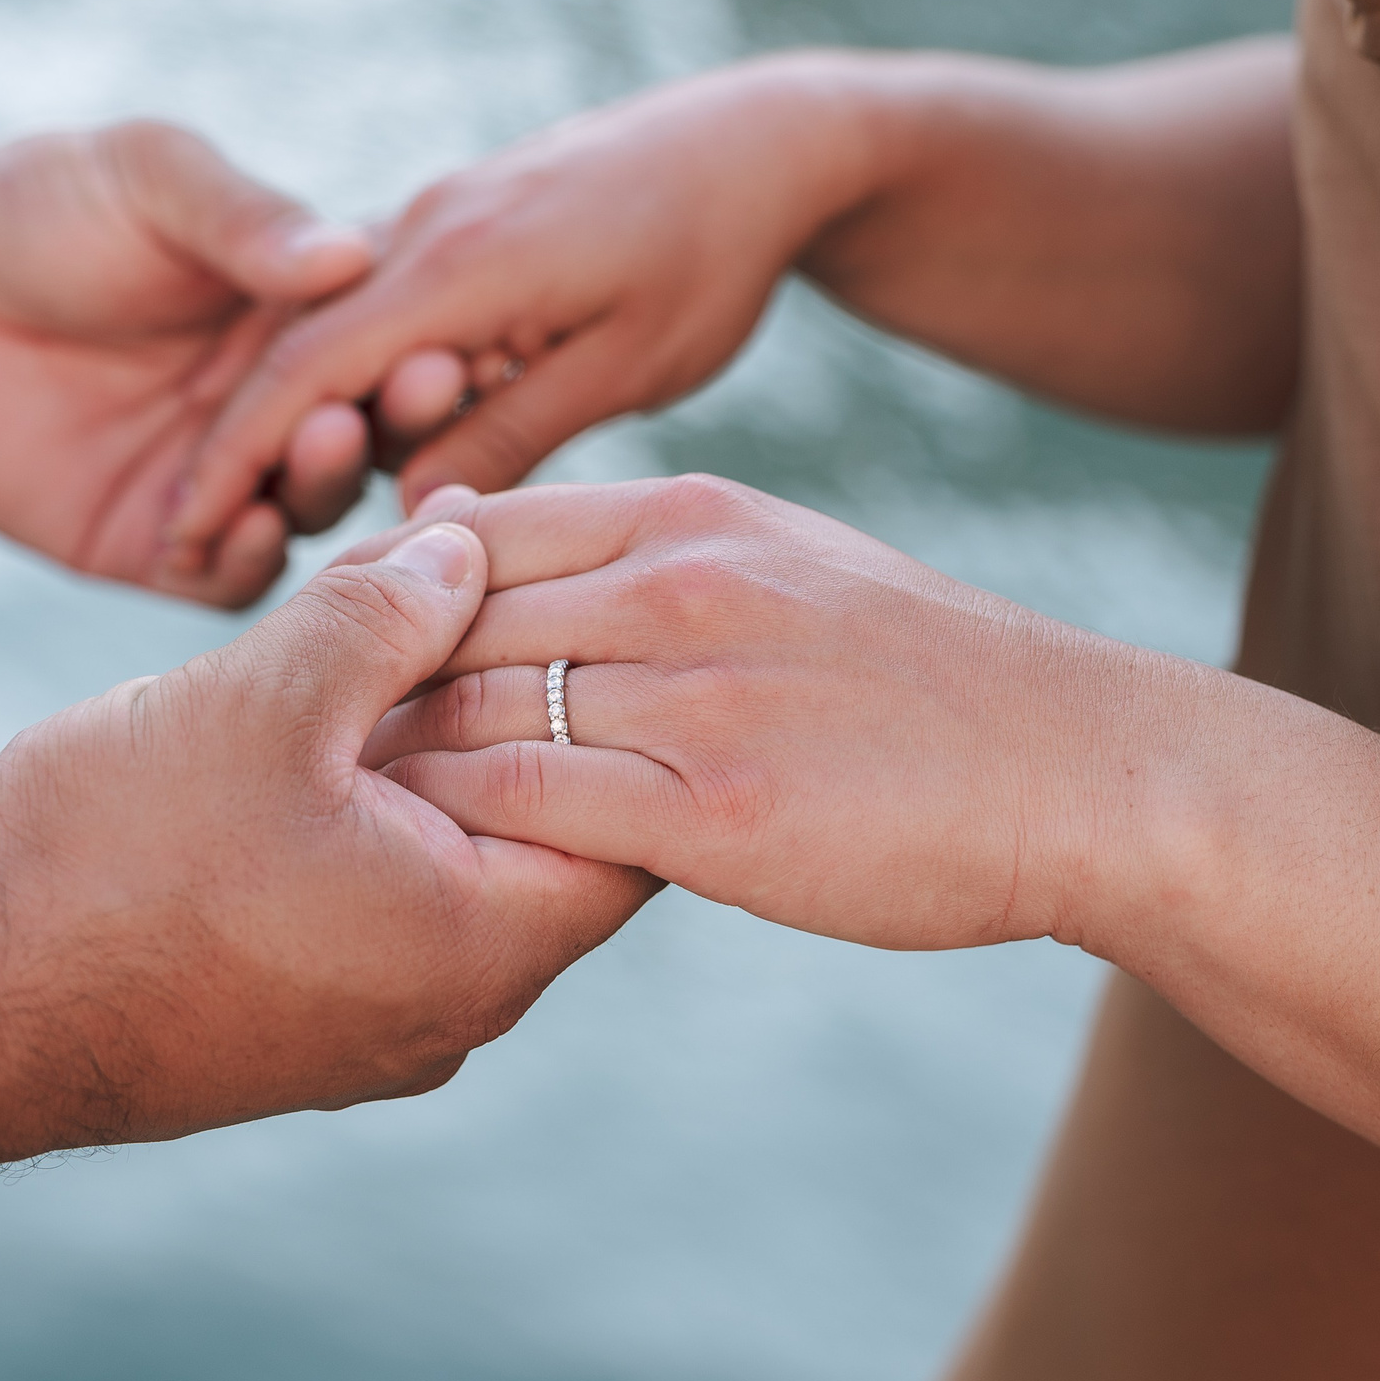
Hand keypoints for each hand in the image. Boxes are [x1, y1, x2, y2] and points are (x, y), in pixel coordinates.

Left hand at [0, 121, 382, 607]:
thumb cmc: (37, 202)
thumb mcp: (151, 179)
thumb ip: (242, 220)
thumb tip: (346, 255)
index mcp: (297, 320)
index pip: (388, 350)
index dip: (418, 347)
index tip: (450, 333)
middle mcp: (274, 410)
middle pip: (370, 439)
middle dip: (395, 419)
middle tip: (414, 390)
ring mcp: (217, 483)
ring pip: (309, 514)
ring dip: (328, 486)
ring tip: (326, 443)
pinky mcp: (148, 545)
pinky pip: (224, 577)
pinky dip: (248, 563)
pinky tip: (248, 530)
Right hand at [0, 519, 659, 1151]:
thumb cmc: (108, 863)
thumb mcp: (262, 697)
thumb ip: (382, 612)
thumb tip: (463, 547)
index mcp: (484, 941)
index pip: (636, 812)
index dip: (601, 683)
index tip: (560, 593)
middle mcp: (454, 1008)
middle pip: (541, 827)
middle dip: (503, 699)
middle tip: (457, 590)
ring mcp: (373, 1030)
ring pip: (448, 860)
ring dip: (420, 753)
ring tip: (368, 643)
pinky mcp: (297, 1026)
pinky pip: (375, 904)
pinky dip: (363, 815)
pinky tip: (303, 731)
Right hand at [165, 58, 875, 550]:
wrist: (758, 137)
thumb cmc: (709, 253)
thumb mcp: (622, 363)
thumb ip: (512, 431)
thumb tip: (416, 516)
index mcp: (456, 264)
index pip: (306, 373)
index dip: (236, 461)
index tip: (183, 536)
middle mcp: (424, 230)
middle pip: (293, 350)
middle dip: (235, 448)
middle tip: (190, 542)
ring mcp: (435, 217)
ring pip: (329, 327)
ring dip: (288, 415)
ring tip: (248, 511)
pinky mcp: (457, 222)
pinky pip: (373, 306)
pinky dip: (343, 374)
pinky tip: (343, 440)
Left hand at [348, 478, 1201, 953]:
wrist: (1079, 768)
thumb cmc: (927, 677)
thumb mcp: (787, 562)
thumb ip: (654, 554)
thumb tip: (520, 556)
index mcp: (690, 513)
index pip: (477, 530)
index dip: (395, 597)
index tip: (351, 656)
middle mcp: (678, 585)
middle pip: (451, 615)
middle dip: (367, 681)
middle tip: (300, 745)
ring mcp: (695, 696)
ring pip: (474, 710)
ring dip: (396, 763)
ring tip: (340, 814)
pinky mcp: (717, 813)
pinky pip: (533, 806)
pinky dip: (465, 831)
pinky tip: (427, 866)